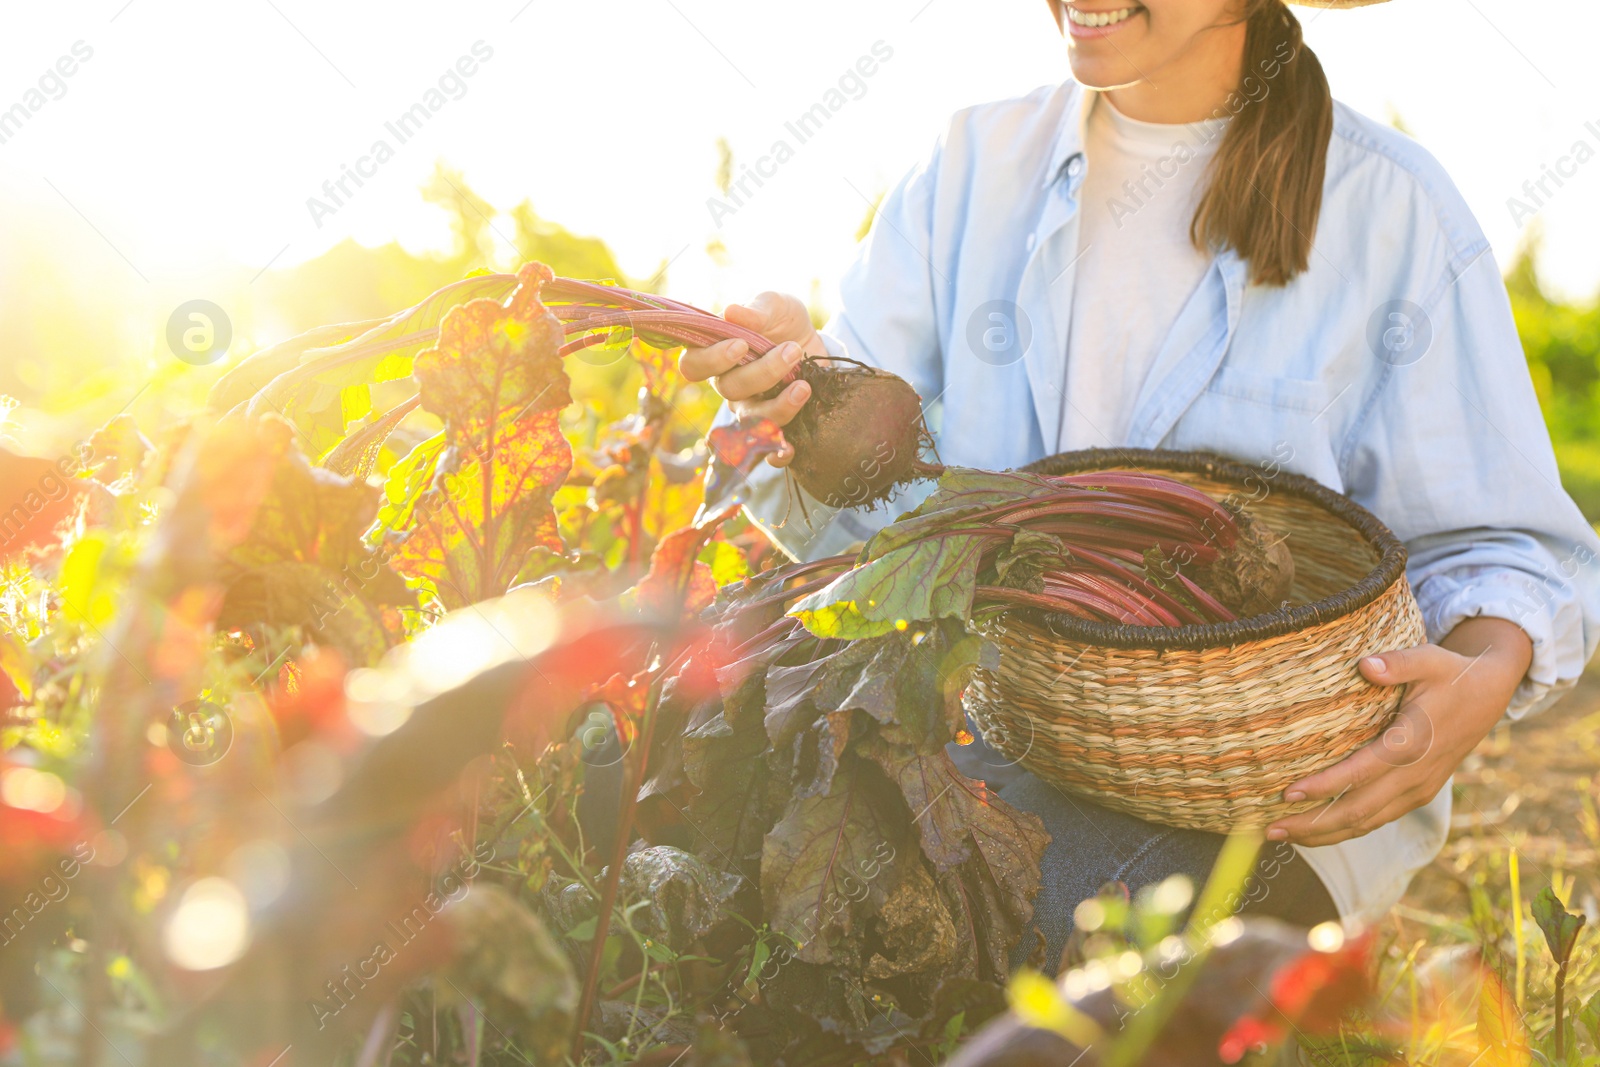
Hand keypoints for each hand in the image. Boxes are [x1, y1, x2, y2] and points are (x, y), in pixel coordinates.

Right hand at [678, 292, 823, 467]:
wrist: (817, 345)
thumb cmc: (785, 322)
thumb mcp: (777, 306)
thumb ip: (757, 309)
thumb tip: (731, 312)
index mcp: (717, 355)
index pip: (693, 365)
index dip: (712, 360)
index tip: (741, 345)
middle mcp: (728, 386)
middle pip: (729, 390)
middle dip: (762, 372)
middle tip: (791, 350)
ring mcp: (750, 409)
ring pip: (752, 419)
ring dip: (779, 405)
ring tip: (804, 384)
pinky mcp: (775, 427)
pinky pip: (767, 452)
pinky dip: (776, 454)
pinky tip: (790, 447)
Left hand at [1266, 617, 1532, 847]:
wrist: (1491, 694)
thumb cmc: (1451, 674)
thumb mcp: (1429, 659)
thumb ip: (1398, 663)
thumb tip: (1365, 665)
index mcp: (1413, 742)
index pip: (1362, 772)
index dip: (1326, 786)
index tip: (1289, 793)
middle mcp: (1416, 775)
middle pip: (1360, 811)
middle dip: (1314, 824)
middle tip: (1271, 828)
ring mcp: (1418, 789)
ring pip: (1368, 823)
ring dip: (1325, 834)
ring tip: (1282, 834)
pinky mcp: (1418, 794)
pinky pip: (1378, 819)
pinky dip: (1346, 829)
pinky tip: (1316, 830)